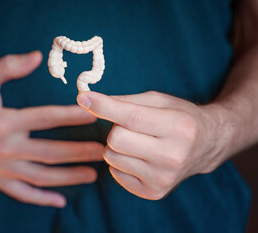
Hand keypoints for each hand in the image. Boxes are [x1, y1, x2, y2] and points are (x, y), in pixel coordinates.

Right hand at [0, 51, 103, 207]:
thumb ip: (10, 66)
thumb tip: (38, 56)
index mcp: (2, 121)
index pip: (47, 118)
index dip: (73, 116)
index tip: (96, 116)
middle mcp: (3, 147)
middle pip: (51, 152)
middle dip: (80, 152)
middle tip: (105, 151)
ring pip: (41, 176)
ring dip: (69, 177)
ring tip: (93, 175)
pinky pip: (21, 193)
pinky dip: (41, 198)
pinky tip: (60, 201)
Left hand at [77, 91, 231, 199]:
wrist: (206, 145)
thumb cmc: (179, 117)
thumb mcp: (158, 101)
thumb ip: (124, 101)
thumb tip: (87, 100)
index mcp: (178, 127)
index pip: (131, 118)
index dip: (104, 107)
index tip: (83, 97)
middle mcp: (173, 156)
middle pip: (116, 139)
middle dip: (116, 129)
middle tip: (132, 127)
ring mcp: (164, 178)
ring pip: (112, 157)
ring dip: (117, 147)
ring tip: (138, 142)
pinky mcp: (154, 192)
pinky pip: (115, 173)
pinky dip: (121, 162)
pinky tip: (139, 157)